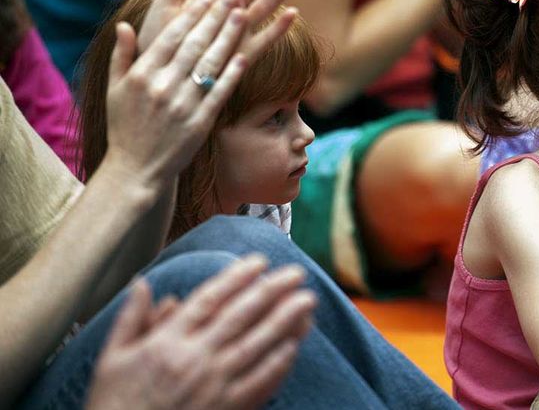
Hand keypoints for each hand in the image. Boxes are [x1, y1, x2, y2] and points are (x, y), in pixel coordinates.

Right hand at [86, 256, 316, 409]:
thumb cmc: (113, 405)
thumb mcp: (112, 359)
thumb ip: (131, 319)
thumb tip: (143, 282)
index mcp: (165, 342)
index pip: (208, 300)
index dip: (237, 277)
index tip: (259, 261)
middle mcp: (194, 359)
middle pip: (240, 316)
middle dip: (272, 291)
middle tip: (297, 273)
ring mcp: (213, 386)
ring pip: (257, 345)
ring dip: (286, 321)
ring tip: (307, 300)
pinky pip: (260, 383)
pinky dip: (279, 363)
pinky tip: (295, 345)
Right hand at [103, 0, 247, 184]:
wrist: (135, 170)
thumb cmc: (125, 126)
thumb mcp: (114, 90)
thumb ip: (122, 56)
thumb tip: (124, 24)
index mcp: (141, 76)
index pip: (170, 37)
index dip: (192, 14)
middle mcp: (162, 87)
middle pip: (194, 44)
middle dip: (216, 17)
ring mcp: (182, 105)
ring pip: (210, 63)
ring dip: (229, 36)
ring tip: (244, 14)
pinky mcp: (200, 123)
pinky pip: (220, 92)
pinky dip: (233, 73)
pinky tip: (245, 54)